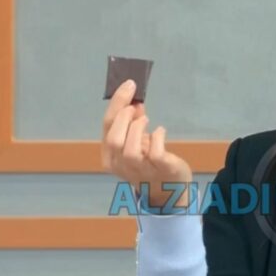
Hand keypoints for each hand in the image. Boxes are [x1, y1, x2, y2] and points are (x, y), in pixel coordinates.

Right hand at [102, 80, 192, 207]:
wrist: (169, 190)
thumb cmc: (149, 162)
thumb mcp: (136, 142)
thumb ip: (132, 124)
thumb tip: (134, 101)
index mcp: (110, 157)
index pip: (107, 127)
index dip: (117, 103)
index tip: (128, 85)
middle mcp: (121, 166)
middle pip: (114, 139)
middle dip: (124, 116)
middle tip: (136, 105)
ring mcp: (141, 171)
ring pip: (130, 150)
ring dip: (137, 128)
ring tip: (146, 119)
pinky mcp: (161, 170)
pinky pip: (156, 153)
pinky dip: (158, 137)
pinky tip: (161, 131)